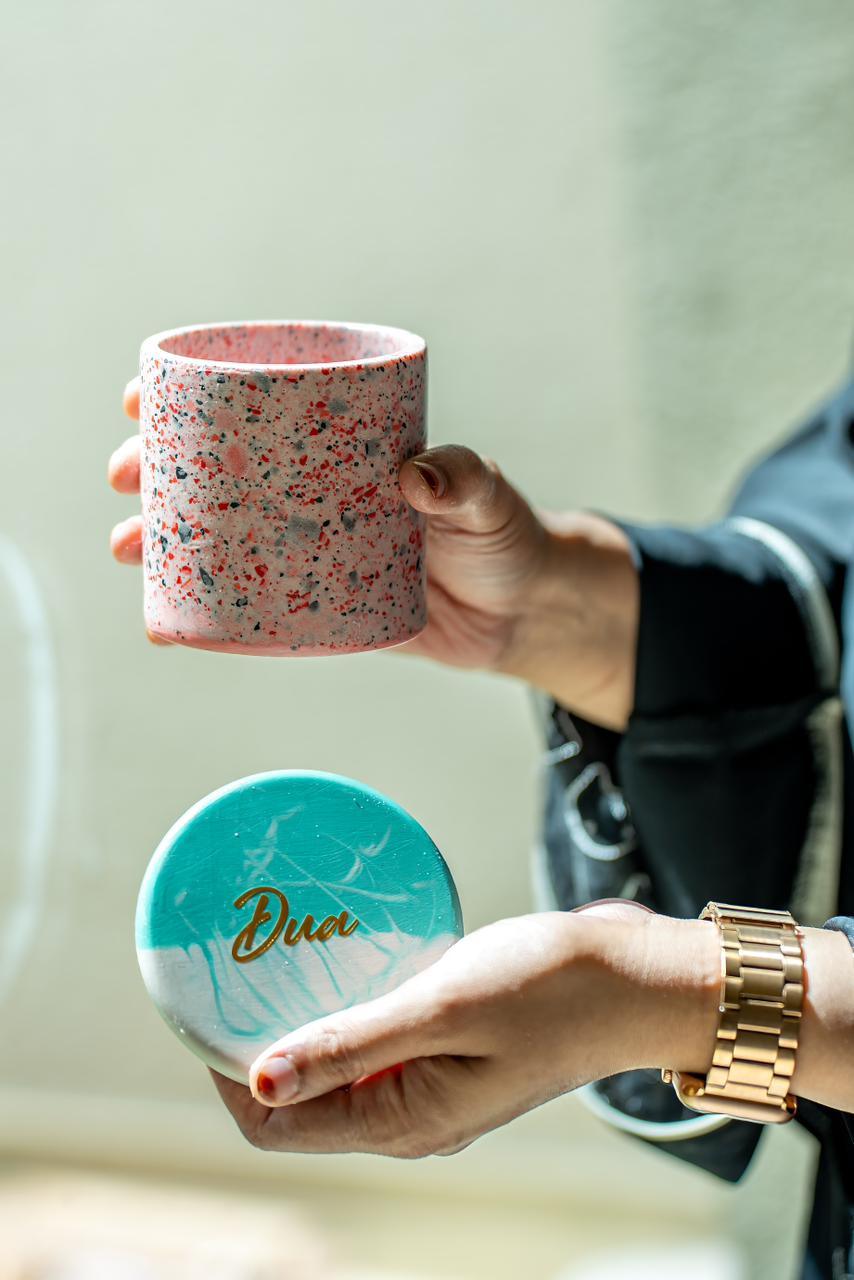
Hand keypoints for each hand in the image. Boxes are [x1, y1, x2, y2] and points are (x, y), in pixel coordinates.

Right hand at [109, 379, 638, 725]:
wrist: (523, 614)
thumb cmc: (507, 537)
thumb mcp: (489, 499)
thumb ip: (464, 481)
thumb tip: (414, 474)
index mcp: (341, 444)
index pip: (256, 404)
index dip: (191, 396)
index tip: (139, 396)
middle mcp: (314, 490)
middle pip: (219, 468)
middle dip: (157, 467)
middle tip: (123, 475)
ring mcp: (309, 548)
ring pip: (221, 533)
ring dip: (164, 536)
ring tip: (127, 547)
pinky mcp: (316, 607)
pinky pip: (248, 603)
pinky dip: (203, 608)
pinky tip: (165, 617)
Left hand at [211, 910, 719, 1157]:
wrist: (637, 976)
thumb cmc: (553, 990)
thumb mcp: (444, 1010)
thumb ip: (352, 1045)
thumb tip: (261, 1078)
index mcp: (405, 1122)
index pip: (278, 1123)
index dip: (230, 1074)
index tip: (209, 1007)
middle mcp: (411, 1115)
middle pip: (300, 1096)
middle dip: (259, 1042)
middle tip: (239, 970)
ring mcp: (433, 1083)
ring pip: (336, 1064)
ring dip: (304, 1018)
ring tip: (281, 955)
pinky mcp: (452, 1047)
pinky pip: (376, 1038)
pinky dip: (349, 1004)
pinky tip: (346, 956)